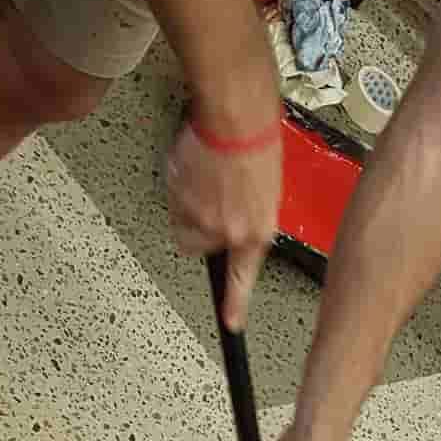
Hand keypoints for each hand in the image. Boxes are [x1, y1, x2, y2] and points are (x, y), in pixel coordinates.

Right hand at [166, 119, 280, 329]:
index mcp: (256, 231)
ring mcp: (201, 217)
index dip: (234, 304)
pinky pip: (173, 203)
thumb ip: (248, 216)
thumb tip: (232, 223)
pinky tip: (194, 168)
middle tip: (211, 199)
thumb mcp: (266, 189)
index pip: (241, 278)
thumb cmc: (258, 143)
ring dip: (188, 208)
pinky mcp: (179, 200)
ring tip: (203, 180)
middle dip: (201, 227)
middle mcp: (229, 231)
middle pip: (201, 246)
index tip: (231, 323)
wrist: (236, 117)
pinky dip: (179, 189)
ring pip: (184, 226)